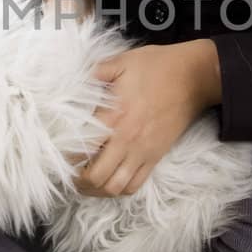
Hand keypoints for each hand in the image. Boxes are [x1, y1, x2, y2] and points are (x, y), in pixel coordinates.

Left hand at [67, 42, 211, 197]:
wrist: (194, 77)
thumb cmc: (157, 67)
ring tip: (87, 182)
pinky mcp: (156, 157)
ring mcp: (143, 152)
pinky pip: (135, 185)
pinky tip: (110, 181)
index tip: (57, 156)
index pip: (82, 149)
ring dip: (97, 190)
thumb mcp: (122, 61)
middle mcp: (127, 140)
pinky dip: (119, 190)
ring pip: (115, 188)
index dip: (66, 158)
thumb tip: (75, 79)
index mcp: (114, 117)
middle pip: (96, 177)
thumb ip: (95, 72)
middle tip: (69, 175)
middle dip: (78, 181)